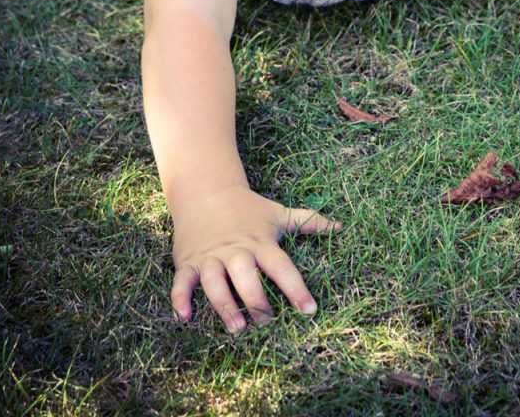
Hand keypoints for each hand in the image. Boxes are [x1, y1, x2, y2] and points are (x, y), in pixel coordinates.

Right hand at [170, 184, 339, 332]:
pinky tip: (184, 318)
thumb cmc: (247, 208)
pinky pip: (181, 283)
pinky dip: (180, 300)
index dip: (296, 288)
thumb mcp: (277, 214)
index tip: (310, 310)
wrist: (206, 191)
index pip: (281, 267)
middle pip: (246, 276)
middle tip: (266, 322)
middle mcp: (236, 251)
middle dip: (256, 300)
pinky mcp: (189, 262)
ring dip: (224, 305)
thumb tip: (339, 225)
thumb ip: (308, 221)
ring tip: (237, 327)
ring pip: (214, 282)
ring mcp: (210, 257)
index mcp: (260, 242)